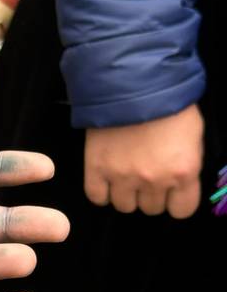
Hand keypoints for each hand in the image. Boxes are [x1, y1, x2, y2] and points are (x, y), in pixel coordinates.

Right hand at [83, 105, 203, 218]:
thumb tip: (178, 182)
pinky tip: (107, 180)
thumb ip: (188, 165)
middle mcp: (154, 180)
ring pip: (125, 207)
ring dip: (126, 194)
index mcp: (183, 171)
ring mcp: (122, 177)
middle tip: (147, 174)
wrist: (132, 80)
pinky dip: (102, 192)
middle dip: (150, 194)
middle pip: (151, 209)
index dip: (176, 201)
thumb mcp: (194, 135)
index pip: (181, 211)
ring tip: (125, 175)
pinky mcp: (96, 170)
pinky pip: (97, 198)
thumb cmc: (168, 102)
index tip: (171, 192)